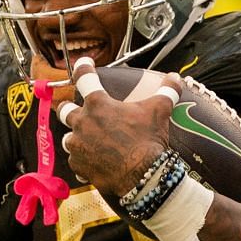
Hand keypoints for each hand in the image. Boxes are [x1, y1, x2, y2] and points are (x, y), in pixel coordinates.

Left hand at [60, 59, 178, 198]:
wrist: (142, 176)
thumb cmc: (148, 139)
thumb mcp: (160, 110)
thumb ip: (167, 90)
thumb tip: (175, 78)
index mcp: (98, 104)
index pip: (84, 78)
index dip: (83, 67)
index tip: (84, 63)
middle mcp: (82, 122)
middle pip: (65, 110)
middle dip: (69, 108)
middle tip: (79, 111)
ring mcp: (77, 145)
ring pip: (68, 137)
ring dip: (77, 136)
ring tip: (89, 139)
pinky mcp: (78, 165)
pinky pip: (76, 160)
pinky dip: (84, 159)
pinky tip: (95, 161)